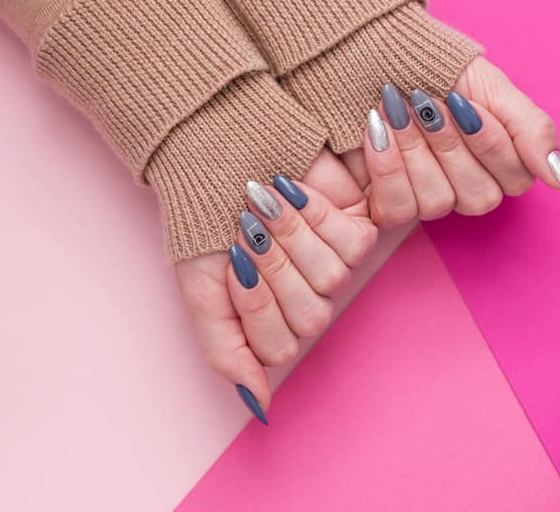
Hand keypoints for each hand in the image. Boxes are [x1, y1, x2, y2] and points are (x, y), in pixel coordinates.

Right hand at [174, 149, 376, 422]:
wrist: (218, 154)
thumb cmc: (204, 223)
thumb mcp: (201, 290)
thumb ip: (226, 351)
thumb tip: (259, 406)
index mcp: (265, 320)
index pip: (277, 346)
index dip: (254, 304)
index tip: (230, 263)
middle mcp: (303, 297)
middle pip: (310, 316)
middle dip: (274, 268)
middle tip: (247, 231)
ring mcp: (333, 264)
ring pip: (333, 280)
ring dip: (294, 237)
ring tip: (266, 202)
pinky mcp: (359, 226)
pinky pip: (356, 243)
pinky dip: (321, 214)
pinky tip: (296, 191)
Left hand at [341, 56, 559, 225]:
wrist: (380, 56)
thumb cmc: (438, 71)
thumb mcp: (493, 89)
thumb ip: (532, 131)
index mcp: (500, 167)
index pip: (515, 180)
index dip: (488, 140)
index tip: (462, 100)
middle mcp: (466, 191)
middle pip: (477, 197)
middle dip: (448, 142)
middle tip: (427, 102)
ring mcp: (426, 201)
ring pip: (436, 203)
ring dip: (414, 148)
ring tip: (396, 107)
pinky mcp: (387, 205)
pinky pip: (396, 209)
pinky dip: (385, 165)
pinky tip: (377, 128)